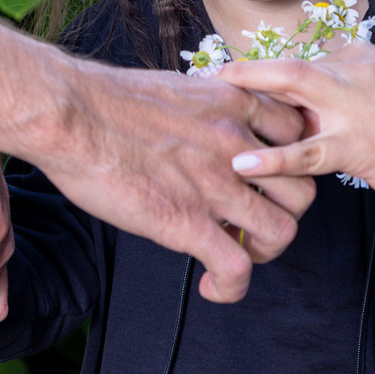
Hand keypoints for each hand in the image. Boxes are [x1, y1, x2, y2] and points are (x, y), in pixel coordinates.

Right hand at [36, 64, 315, 302]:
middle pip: (302, 191)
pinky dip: (232, 286)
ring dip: (264, 252)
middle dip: (284, 213)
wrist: (72, 114)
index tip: (265, 178)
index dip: (287, 163)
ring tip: (236, 254)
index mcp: (235, 105)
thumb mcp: (180, 87)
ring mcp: (215, 185)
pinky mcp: (186, 222)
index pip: (296, 136)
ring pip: (281, 232)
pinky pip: (236, 267)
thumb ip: (209, 108)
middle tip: (252, 222)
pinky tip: (211, 286)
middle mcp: (236, 144)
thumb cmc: (109, 99)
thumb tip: (209, 125)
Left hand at [221, 42, 374, 216]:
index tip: (225, 78)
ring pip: (290, 93)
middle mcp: (354, 71)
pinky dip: (271, 156)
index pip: (300, 58)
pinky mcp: (358, 144)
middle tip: (201, 84)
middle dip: (241, 73)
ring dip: (246, 103)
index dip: (260, 71)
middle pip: (286, 66)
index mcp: (360, 57)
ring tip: (207, 111)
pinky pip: (305, 151)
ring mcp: (355, 105)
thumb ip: (346, 91)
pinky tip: (242, 162)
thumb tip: (304, 105)